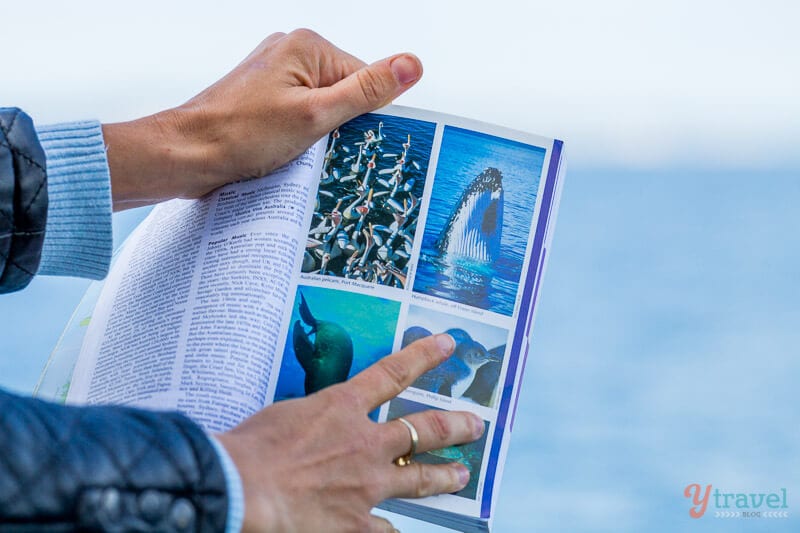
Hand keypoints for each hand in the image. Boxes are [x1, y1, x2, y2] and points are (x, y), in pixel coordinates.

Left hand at [103, 29, 422, 209]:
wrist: (186, 155)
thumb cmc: (240, 135)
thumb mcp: (316, 115)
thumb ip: (367, 90)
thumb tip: (412, 65)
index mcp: (307, 47)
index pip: (364, 79)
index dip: (360, 116)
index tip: (342, 139)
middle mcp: (290, 53)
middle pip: (343, 93)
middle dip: (336, 126)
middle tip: (313, 147)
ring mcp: (275, 75)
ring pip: (321, 108)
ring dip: (315, 135)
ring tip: (292, 150)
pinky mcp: (263, 98)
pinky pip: (299, 116)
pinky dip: (297, 137)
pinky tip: (282, 152)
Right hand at [215, 334, 484, 532]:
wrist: (242, 487)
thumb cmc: (250, 447)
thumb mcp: (285, 415)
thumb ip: (313, 417)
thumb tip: (316, 425)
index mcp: (341, 407)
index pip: (392, 373)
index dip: (423, 356)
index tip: (446, 345)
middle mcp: (365, 443)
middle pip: (424, 429)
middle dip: (455, 425)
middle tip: (475, 424)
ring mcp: (367, 484)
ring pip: (420, 479)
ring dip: (443, 476)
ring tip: (461, 476)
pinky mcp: (357, 523)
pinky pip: (386, 530)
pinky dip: (390, 530)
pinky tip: (398, 530)